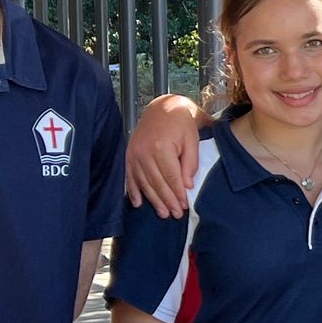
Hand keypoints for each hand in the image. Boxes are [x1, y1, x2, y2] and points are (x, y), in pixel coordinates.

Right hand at [126, 95, 203, 213]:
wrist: (162, 107)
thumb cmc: (180, 124)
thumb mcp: (192, 140)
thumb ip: (190, 164)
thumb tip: (186, 186)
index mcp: (161, 147)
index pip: (171, 178)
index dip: (177, 194)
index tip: (184, 207)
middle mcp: (144, 152)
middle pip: (157, 183)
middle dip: (167, 201)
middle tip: (175, 215)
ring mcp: (134, 154)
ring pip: (144, 183)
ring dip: (153, 200)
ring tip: (162, 213)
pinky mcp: (129, 155)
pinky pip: (130, 176)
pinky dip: (133, 191)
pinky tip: (138, 203)